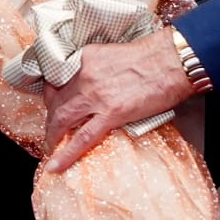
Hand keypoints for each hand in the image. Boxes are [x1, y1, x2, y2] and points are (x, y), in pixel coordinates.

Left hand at [42, 31, 193, 173]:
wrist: (169, 62)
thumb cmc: (148, 58)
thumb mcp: (109, 54)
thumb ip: (93, 68)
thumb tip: (88, 85)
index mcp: (83, 60)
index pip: (55, 79)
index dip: (50, 95)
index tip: (50, 103)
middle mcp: (84, 76)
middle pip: (55, 101)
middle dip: (49, 118)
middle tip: (51, 129)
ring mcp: (95, 96)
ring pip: (62, 119)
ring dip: (52, 135)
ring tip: (51, 147)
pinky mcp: (111, 114)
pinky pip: (82, 138)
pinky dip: (66, 154)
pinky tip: (56, 165)